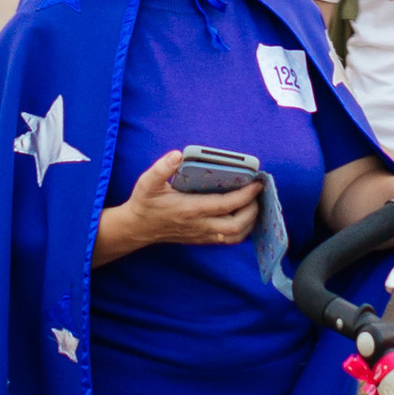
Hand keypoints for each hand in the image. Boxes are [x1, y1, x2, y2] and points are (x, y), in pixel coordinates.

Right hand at [113, 151, 263, 251]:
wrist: (137, 228)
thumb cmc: (145, 203)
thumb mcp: (147, 183)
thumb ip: (161, 168)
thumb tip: (178, 154)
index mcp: (190, 209)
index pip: (226, 205)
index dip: (245, 195)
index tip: (256, 183)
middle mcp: (199, 225)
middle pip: (237, 226)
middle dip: (252, 210)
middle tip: (256, 193)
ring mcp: (202, 234)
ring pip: (235, 236)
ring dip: (249, 222)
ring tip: (253, 204)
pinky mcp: (201, 239)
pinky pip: (228, 240)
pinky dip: (241, 230)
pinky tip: (243, 216)